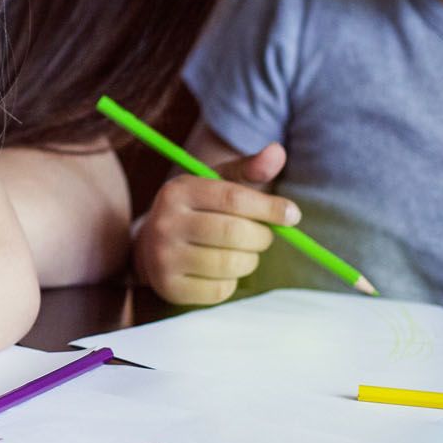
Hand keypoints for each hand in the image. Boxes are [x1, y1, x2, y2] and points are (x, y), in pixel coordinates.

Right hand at [134, 143, 291, 304]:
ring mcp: (163, 258)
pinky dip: (231, 282)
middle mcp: (165, 223)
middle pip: (234, 233)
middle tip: (264, 236)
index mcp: (178, 191)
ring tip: (244, 253)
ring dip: (250, 260)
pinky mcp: (170, 288)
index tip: (292, 215)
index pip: (233, 198)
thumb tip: (278, 152)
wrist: (151, 247)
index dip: (269, 208)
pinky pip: (219, 291)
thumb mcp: (217, 184)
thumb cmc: (197, 211)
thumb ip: (249, 169)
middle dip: (262, 237)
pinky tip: (223, 272)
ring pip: (230, 264)